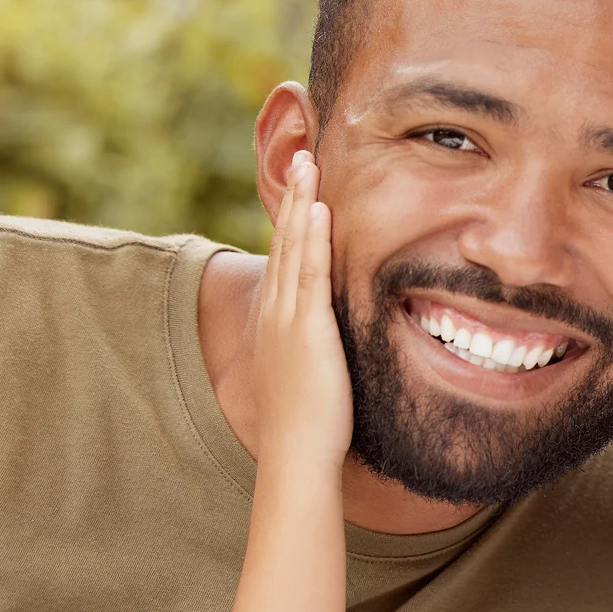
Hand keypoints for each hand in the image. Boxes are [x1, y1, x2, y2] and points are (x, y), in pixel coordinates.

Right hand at [253, 150, 352, 465]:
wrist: (296, 454)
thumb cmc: (309, 425)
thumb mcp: (310, 374)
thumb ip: (319, 349)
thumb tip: (334, 340)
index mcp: (278, 321)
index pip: (286, 258)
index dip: (294, 220)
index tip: (303, 187)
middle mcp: (277, 312)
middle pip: (286, 242)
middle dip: (295, 197)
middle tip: (303, 156)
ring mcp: (289, 318)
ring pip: (296, 249)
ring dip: (302, 203)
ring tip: (309, 164)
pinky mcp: (308, 329)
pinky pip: (311, 274)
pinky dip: (314, 239)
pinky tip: (319, 210)